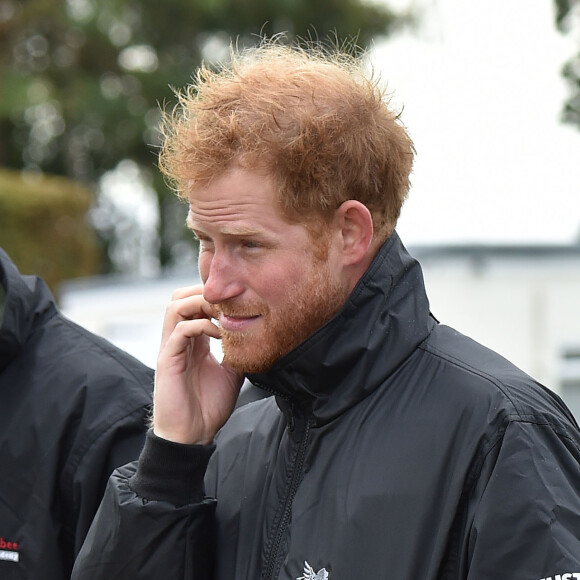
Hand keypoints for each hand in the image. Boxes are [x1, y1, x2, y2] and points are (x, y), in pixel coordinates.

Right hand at [153, 285, 243, 444]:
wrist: (192, 435)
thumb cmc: (208, 406)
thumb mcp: (231, 372)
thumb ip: (237, 351)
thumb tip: (256, 336)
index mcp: (192, 342)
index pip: (194, 304)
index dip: (213, 297)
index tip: (237, 301)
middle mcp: (178, 340)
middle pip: (180, 298)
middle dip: (204, 292)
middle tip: (228, 301)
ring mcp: (171, 348)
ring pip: (174, 307)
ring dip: (200, 303)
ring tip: (222, 312)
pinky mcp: (167, 360)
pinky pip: (178, 331)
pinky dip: (200, 325)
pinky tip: (218, 334)